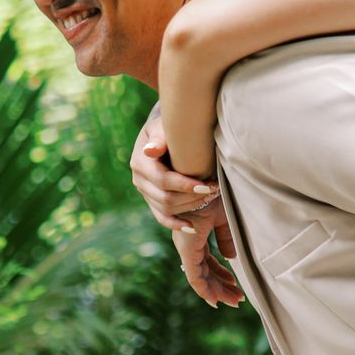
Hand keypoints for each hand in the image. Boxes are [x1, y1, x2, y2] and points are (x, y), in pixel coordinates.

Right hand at [130, 109, 219, 232]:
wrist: (162, 134)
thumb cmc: (167, 127)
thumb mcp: (163, 127)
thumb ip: (159, 137)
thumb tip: (151, 150)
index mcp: (140, 161)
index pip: (163, 180)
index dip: (185, 186)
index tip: (207, 185)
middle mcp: (139, 179)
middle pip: (165, 198)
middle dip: (192, 197)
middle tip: (214, 190)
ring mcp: (144, 192)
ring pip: (166, 209)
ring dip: (190, 207)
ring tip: (211, 198)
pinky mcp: (151, 200)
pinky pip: (161, 218)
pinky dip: (176, 224)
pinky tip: (192, 227)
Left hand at [174, 199, 244, 308]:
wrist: (200, 180)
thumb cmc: (211, 193)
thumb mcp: (224, 218)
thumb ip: (226, 238)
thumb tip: (230, 257)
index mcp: (196, 237)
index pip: (208, 263)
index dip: (221, 276)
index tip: (234, 285)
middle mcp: (190, 245)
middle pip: (206, 272)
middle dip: (222, 286)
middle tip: (237, 298)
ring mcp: (187, 248)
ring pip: (200, 278)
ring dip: (216, 291)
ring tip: (234, 300)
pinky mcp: (187, 250)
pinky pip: (194, 276)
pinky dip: (204, 289)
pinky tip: (214, 299)